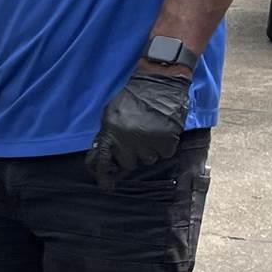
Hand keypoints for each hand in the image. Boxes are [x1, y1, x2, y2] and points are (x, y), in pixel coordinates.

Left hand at [85, 70, 190, 189]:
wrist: (159, 84)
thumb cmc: (133, 98)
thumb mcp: (111, 114)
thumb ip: (108, 135)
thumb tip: (104, 155)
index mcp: (112, 134)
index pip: (104, 162)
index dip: (104, 176)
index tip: (106, 187)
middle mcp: (128, 142)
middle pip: (128, 164)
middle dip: (132, 155)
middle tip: (137, 140)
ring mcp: (148, 143)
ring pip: (148, 160)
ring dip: (149, 150)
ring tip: (150, 132)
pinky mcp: (167, 142)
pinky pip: (164, 154)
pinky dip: (164, 146)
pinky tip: (162, 132)